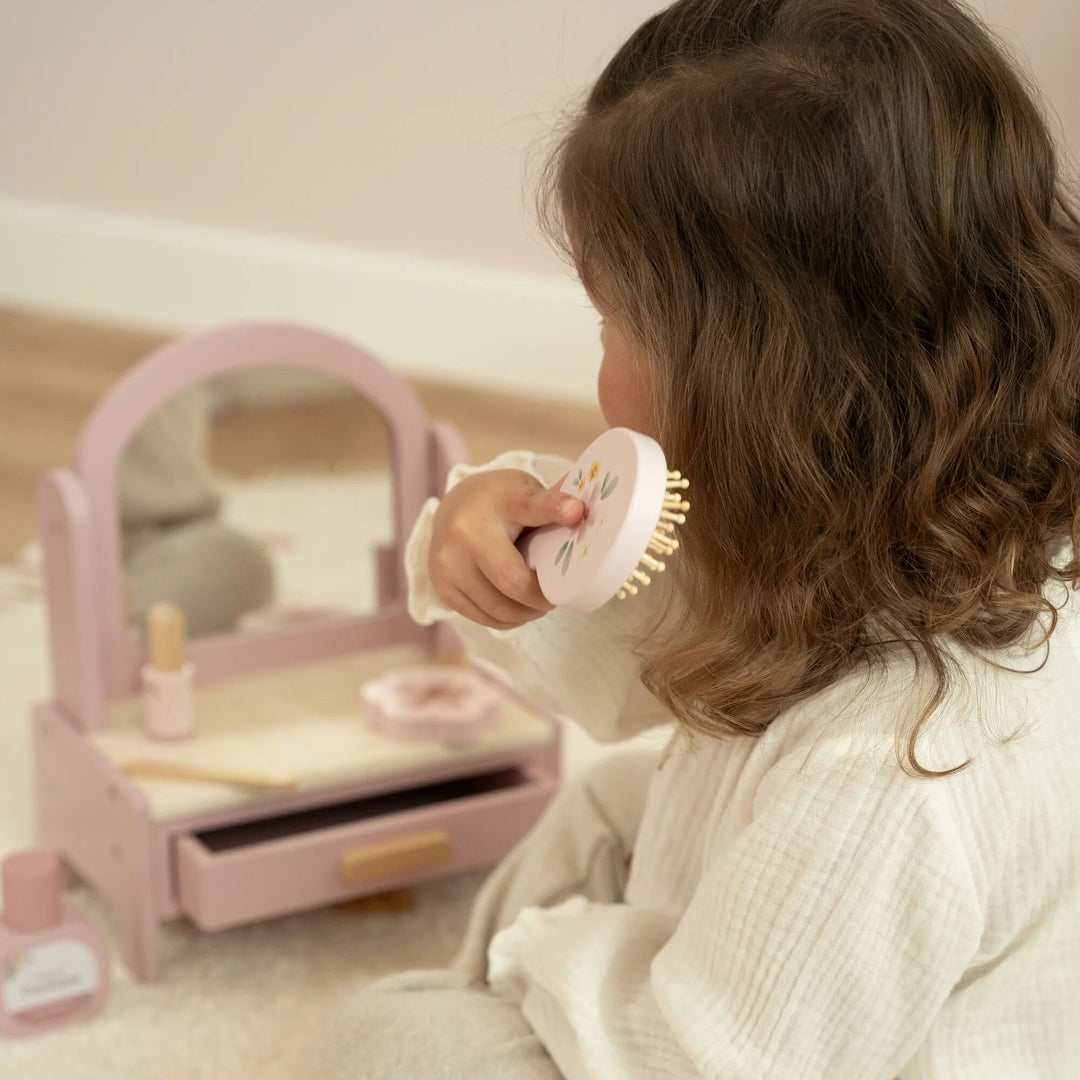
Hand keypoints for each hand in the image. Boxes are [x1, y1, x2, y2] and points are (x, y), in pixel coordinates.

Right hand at [428, 469, 583, 628]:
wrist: (451, 508)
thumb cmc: (498, 502)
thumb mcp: (524, 490)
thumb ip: (552, 502)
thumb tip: (581, 511)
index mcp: (494, 504)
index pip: (530, 505)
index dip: (555, 508)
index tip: (576, 511)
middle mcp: (464, 535)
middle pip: (514, 583)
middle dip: (542, 598)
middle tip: (557, 596)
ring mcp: (448, 564)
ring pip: (500, 609)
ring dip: (527, 613)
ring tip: (538, 603)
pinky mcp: (442, 588)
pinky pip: (486, 618)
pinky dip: (509, 619)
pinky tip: (518, 608)